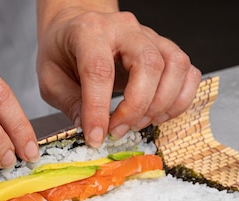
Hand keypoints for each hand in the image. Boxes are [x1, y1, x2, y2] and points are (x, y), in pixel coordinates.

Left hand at [36, 6, 201, 146]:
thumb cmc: (63, 50)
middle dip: (137, 107)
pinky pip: (189, 72)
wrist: (77, 26)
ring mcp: (150, 36)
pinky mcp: (165, 49)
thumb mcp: (50, 78)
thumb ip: (69, 103)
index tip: (96, 137)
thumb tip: (90, 130)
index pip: (100, 70)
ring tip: (138, 124)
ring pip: (176, 66)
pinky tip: (158, 115)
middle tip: (118, 131)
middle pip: (149, 64)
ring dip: (162, 105)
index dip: (99, 109)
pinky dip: (179, 100)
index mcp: (89, 32)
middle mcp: (124, 29)